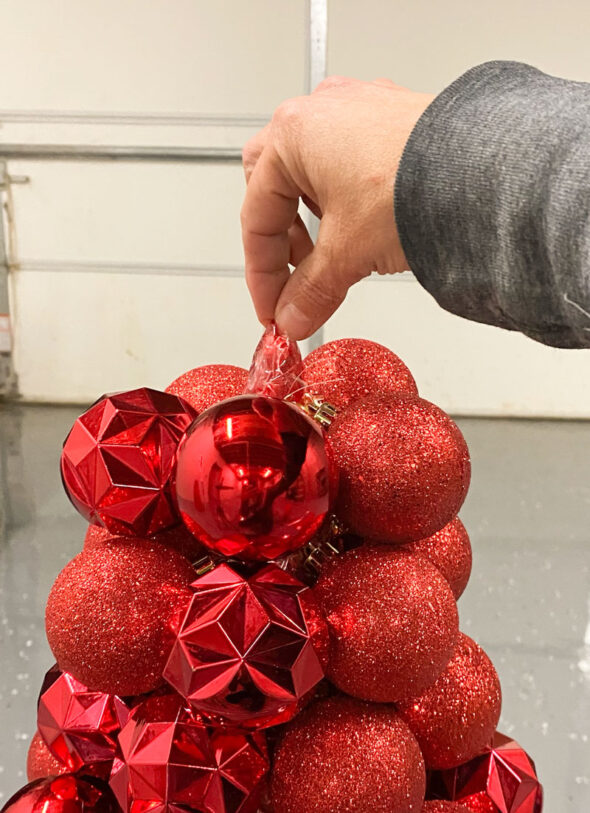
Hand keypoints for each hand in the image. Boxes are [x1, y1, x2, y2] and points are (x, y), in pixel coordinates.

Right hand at [241, 76, 432, 339]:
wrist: (487, 171)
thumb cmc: (414, 186)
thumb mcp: (348, 252)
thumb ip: (311, 290)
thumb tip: (294, 317)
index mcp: (291, 135)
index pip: (256, 217)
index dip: (261, 275)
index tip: (273, 310)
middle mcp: (320, 112)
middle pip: (273, 184)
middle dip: (280, 236)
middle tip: (297, 275)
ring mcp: (358, 109)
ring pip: (311, 170)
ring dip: (313, 217)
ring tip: (335, 252)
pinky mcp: (391, 119)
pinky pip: (348, 161)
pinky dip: (344, 198)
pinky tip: (365, 223)